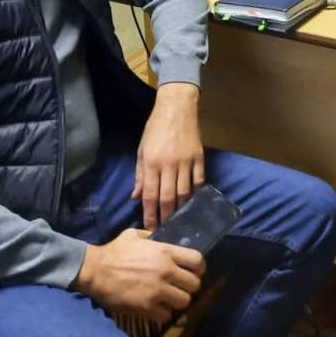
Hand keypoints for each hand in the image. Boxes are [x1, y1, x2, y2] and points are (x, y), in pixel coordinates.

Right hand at [71, 228, 204, 322]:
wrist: (95, 270)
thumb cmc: (114, 251)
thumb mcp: (135, 235)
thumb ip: (151, 236)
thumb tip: (160, 238)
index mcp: (166, 252)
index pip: (198, 261)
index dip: (199, 268)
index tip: (194, 271)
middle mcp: (166, 271)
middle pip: (195, 284)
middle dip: (190, 286)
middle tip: (181, 287)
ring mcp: (158, 291)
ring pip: (184, 302)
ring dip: (178, 301)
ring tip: (170, 298)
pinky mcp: (147, 307)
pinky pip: (166, 316)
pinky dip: (163, 313)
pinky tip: (156, 307)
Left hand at [132, 82, 204, 229]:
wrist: (176, 107)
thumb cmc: (155, 128)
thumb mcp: (141, 150)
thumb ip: (139, 174)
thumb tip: (136, 197)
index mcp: (151, 162)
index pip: (150, 195)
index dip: (150, 214)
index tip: (151, 228)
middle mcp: (168, 164)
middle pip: (167, 197)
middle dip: (165, 216)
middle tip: (165, 229)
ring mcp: (185, 161)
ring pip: (184, 192)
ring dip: (181, 208)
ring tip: (178, 219)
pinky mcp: (199, 157)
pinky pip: (198, 180)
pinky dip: (196, 192)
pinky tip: (193, 201)